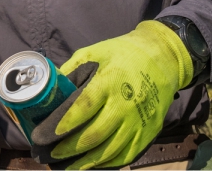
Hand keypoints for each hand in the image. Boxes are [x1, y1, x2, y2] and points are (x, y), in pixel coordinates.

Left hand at [35, 21, 192, 168]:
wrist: (164, 58)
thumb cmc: (125, 53)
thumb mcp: (95, 52)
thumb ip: (72, 70)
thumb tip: (51, 88)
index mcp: (110, 81)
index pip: (84, 107)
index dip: (65, 124)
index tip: (47, 135)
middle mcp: (126, 104)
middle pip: (94, 134)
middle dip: (69, 148)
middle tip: (51, 154)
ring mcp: (140, 121)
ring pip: (109, 150)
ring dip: (86, 162)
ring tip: (67, 166)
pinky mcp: (150, 131)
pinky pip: (127, 155)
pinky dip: (107, 163)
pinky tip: (92, 164)